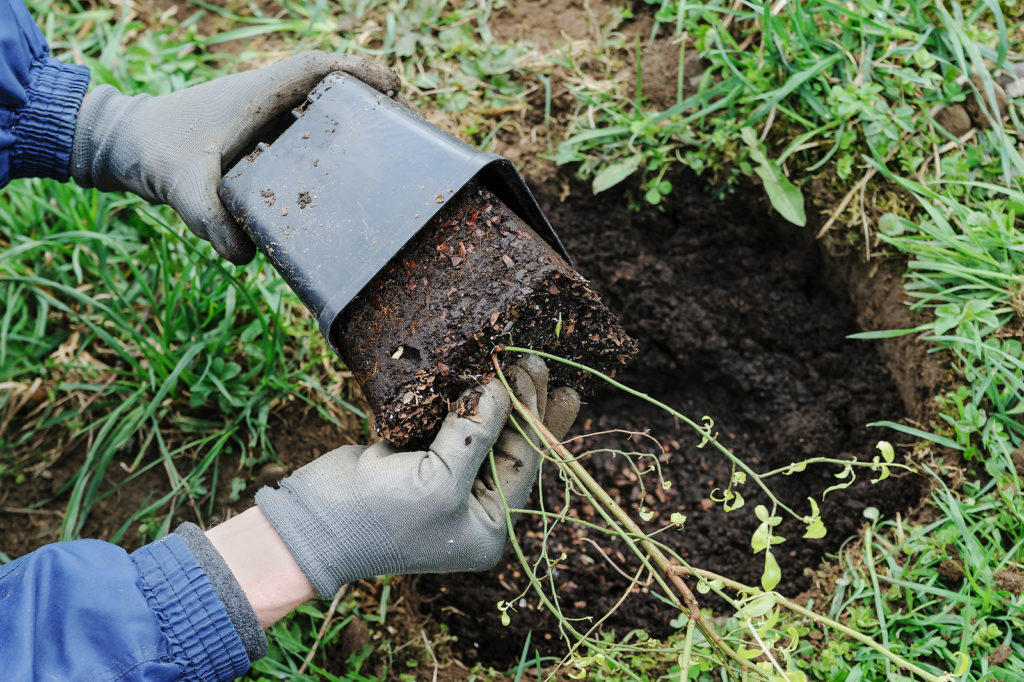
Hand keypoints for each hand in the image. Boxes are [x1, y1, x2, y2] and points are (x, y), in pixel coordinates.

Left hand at [71, 52, 400, 263]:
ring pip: (317, 110)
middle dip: (368, 100)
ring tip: (384, 153)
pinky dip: (326, 147)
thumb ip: (209, 219)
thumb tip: (245, 256)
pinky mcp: (257, 137)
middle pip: (329, 87)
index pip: (315, 69)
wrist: (123, 145)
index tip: (392, 87)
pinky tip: (339, 179)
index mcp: (257, 94)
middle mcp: (264, 100)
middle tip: (405, 128)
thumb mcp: (180, 186)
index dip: (357, 72)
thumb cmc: (153, 151)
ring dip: (349, 123)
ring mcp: (262, 117)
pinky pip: (302, 134)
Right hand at [255, 356, 579, 597]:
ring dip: (495, 397)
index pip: (524, 462)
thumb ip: (474, 434)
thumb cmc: (381, 516)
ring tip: (520, 361)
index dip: (532, 416)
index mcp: (489, 524)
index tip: (532, 372)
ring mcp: (445, 479)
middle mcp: (473, 504)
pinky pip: (449, 423)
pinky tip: (477, 371)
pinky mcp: (417, 457)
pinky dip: (461, 398)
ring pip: (482, 431)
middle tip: (534, 362)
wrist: (310, 522)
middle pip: (509, 445)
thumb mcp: (439, 483)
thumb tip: (502, 388)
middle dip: (523, 404)